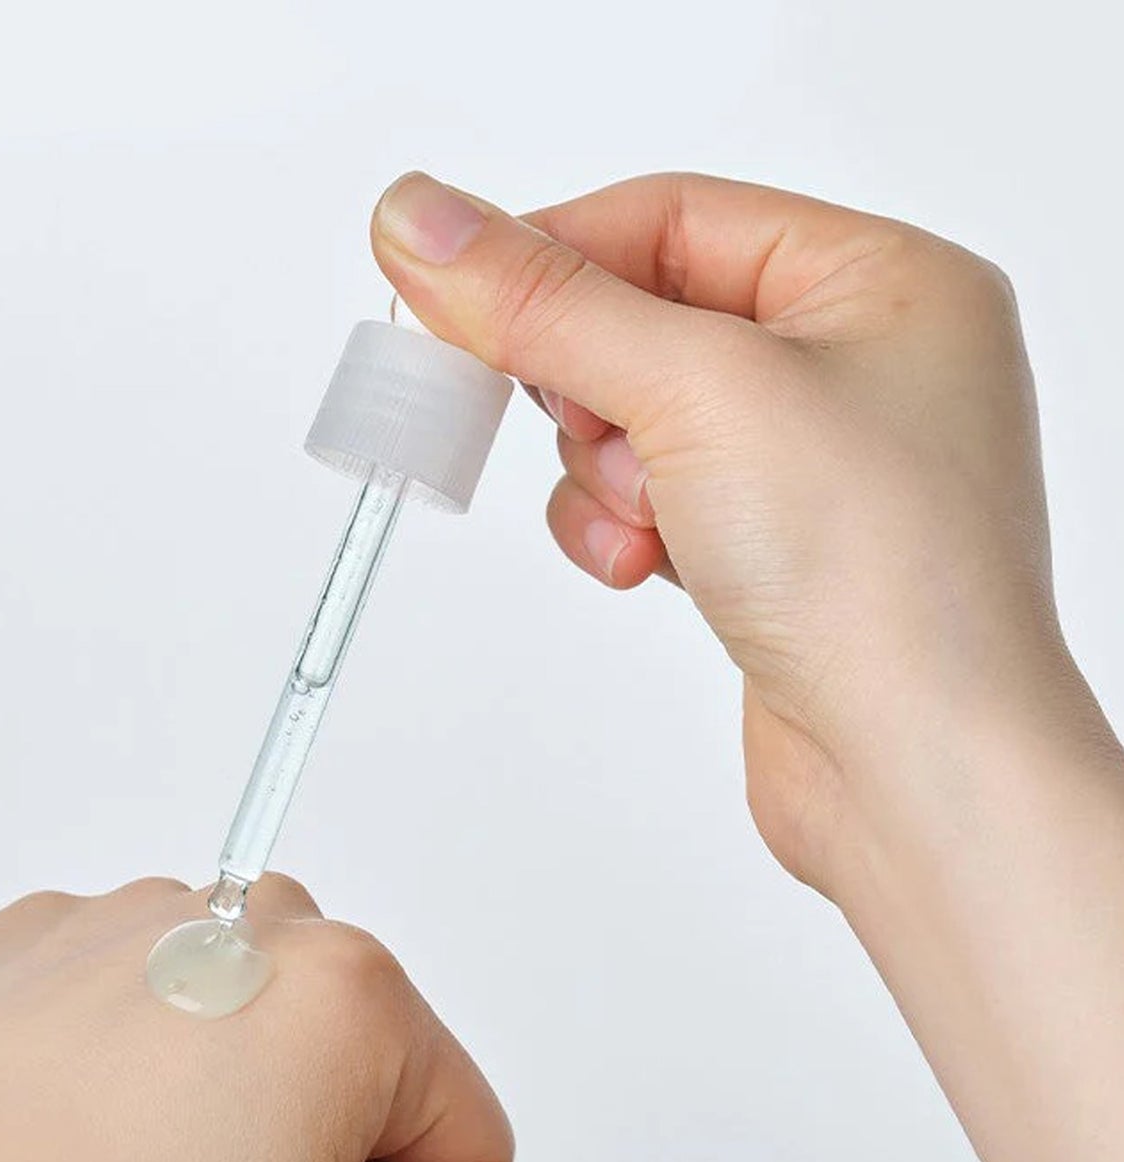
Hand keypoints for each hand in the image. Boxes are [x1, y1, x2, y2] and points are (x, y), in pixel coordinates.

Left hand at [0, 875, 535, 1161]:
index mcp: (355, 986)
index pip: (466, 1133)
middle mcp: (262, 917)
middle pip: (362, 1073)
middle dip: (310, 1161)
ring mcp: (152, 915)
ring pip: (257, 1043)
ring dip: (223, 1117)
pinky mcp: (63, 935)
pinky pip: (158, 1015)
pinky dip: (136, 1076)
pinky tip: (74, 1135)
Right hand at [370, 171, 1097, 894]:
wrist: (912, 768)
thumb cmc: (877, 577)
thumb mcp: (695, 391)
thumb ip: (547, 304)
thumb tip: (425, 219)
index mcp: (883, 280)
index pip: (669, 218)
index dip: (553, 257)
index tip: (452, 296)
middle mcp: (857, 363)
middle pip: (642, 322)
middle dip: (587, 389)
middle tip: (568, 426)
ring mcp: (813, 464)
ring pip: (634, 422)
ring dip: (605, 475)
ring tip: (646, 523)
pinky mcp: (771, 546)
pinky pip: (652, 499)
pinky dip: (624, 529)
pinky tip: (647, 567)